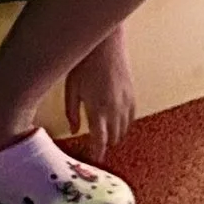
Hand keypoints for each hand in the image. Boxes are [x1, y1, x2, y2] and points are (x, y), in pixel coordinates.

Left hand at [63, 25, 134, 160]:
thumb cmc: (84, 62)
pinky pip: (131, 117)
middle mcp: (115, 109)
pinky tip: (116, 121)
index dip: (97, 153)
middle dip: (105, 144)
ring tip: (104, 135)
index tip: (93, 160)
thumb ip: (72, 111)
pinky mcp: (132, 94)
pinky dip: (124, 123)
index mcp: (98, 110)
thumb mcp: (71, 87)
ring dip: (115, 135)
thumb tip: (74, 129)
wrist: (105, 42)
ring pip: (124, 129)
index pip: (100, 141)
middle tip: (95, 146)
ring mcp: (126, 102)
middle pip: (114, 138)